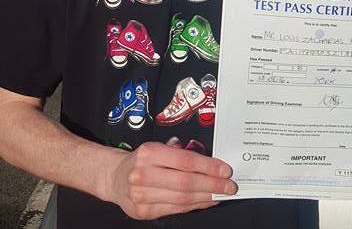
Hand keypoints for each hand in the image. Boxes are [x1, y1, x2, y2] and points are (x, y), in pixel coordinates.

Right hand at [106, 141, 236, 219]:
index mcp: (149, 153)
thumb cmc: (142, 160)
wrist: (115, 177)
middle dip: (212, 185)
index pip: (185, 161)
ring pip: (182, 198)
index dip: (208, 166)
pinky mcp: (143, 212)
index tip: (224, 170)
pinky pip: (175, 209)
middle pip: (186, 182)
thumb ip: (180, 152)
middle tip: (229, 185)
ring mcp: (142, 195)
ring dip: (206, 197)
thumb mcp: (158, 146)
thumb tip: (210, 161)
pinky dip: (194, 205)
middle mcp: (143, 174)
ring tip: (220, 194)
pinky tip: (205, 201)